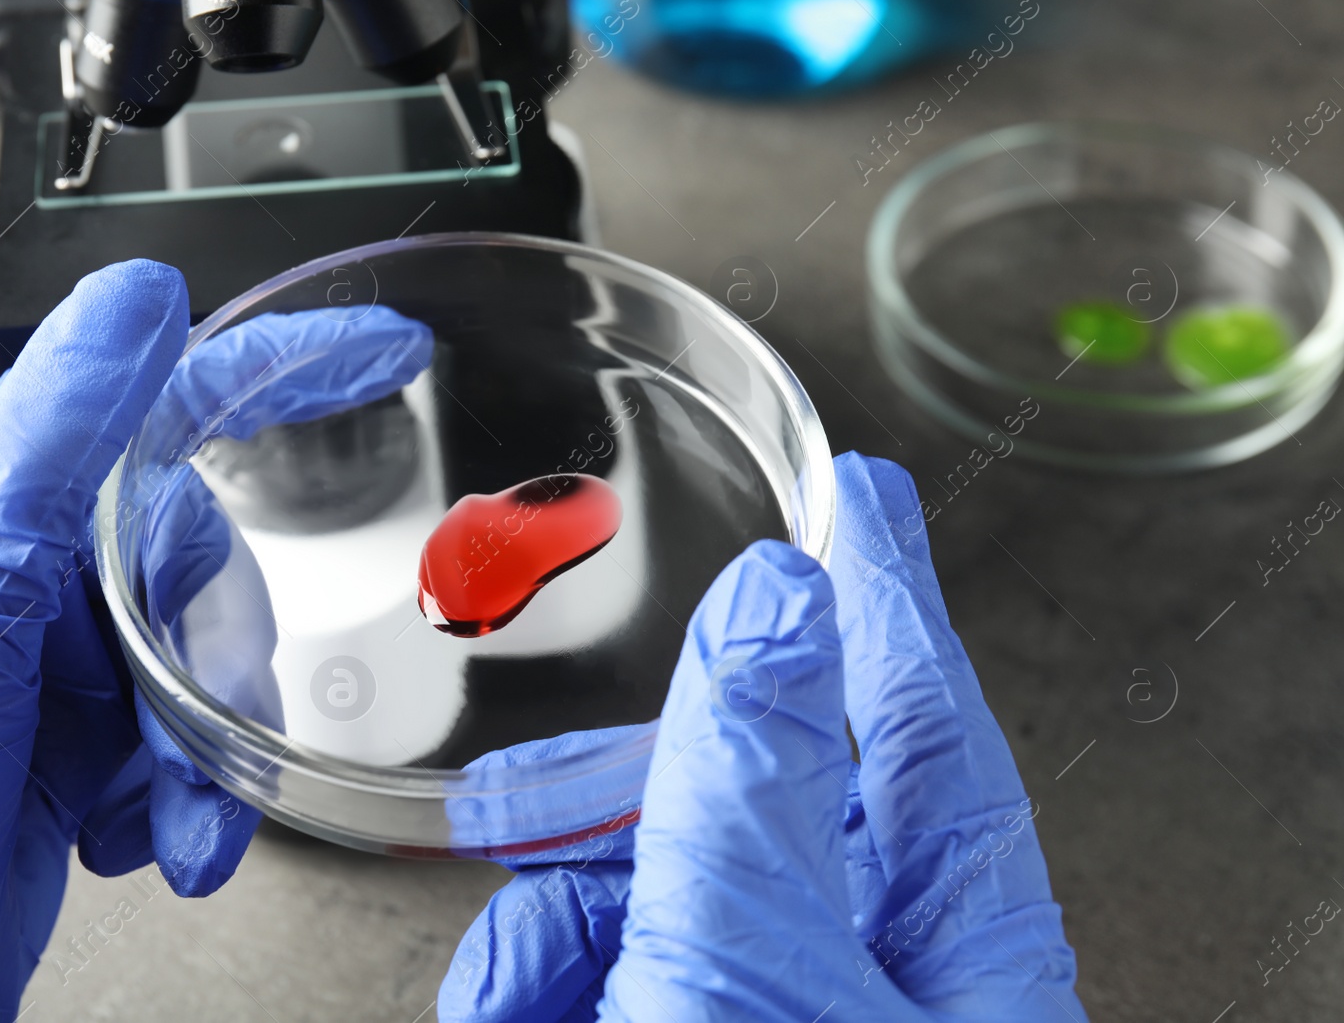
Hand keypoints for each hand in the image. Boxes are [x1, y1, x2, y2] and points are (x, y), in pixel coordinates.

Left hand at [0, 260, 431, 1021]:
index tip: (372, 349)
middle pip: (173, 546)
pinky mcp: (64, 744)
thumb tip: (135, 302)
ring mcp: (28, 659)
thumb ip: (58, 437)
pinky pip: (175, 732)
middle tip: (185, 713)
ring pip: (189, 648)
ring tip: (168, 814)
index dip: (262, 374)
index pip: (119, 400)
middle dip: (196, 647)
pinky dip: (178, 792)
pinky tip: (139, 837)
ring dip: (194, 741)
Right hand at [438, 452, 1085, 1021]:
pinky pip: (611, 979)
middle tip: (544, 767)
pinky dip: (541, 982)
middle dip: (620, 793)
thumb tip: (774, 610)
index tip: (866, 493)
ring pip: (659, 901)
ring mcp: (786, 1017)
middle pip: (758, 805)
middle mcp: (882, 980)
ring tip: (506, 972)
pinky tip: (508, 1003)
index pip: (927, 714)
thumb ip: (755, 784)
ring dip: (554, 920)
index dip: (886, 588)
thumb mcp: (753, 960)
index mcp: (957, 946)